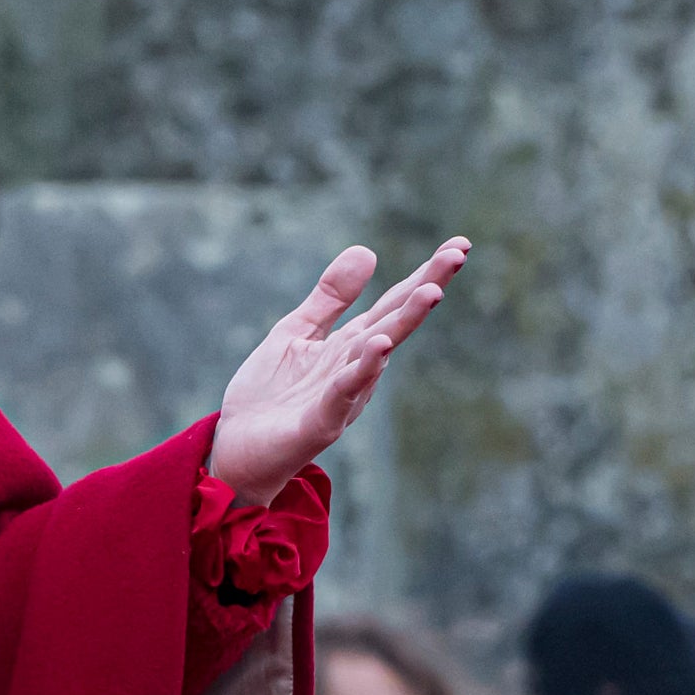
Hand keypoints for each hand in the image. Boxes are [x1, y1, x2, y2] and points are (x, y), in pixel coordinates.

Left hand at [205, 237, 468, 506]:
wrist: (236, 450)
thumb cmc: (270, 395)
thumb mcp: (297, 331)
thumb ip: (330, 297)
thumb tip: (368, 251)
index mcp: (350, 345)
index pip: (393, 304)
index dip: (425, 274)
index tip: (458, 244)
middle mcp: (356, 368)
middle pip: (397, 322)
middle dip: (428, 288)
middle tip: (459, 254)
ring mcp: (342, 396)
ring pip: (378, 355)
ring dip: (404, 323)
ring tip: (431, 291)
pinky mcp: (320, 422)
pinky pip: (344, 392)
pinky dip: (362, 370)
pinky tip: (379, 346)